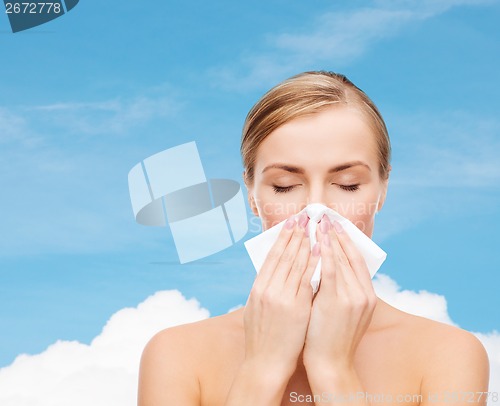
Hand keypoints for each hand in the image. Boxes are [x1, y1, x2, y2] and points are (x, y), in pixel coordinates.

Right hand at [243, 212, 320, 378]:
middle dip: (295, 235)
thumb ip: (265, 289)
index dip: (281, 238)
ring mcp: (282, 298)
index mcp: (257, 288)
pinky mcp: (296, 308)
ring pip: (296, 264)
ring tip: (314, 228)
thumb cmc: (261, 338)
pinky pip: (307, 280)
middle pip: (284, 255)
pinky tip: (320, 251)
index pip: (271, 256)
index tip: (290, 223)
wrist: (264, 363)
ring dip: (306, 243)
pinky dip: (314, 264)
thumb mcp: (256, 309)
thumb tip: (274, 272)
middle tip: (304, 218)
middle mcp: (268, 289)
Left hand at [303, 215, 376, 373]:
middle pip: (351, 255)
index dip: (347, 241)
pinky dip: (325, 252)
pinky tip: (317, 239)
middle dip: (338, 234)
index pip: (358, 260)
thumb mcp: (345, 312)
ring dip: (329, 238)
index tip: (337, 225)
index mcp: (367, 295)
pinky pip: (330, 270)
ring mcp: (352, 297)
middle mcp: (364, 293)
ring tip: (319, 222)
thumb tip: (328, 267)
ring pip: (341, 259)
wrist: (330, 364)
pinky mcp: (337, 301)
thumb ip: (341, 290)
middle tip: (327, 216)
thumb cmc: (331, 338)